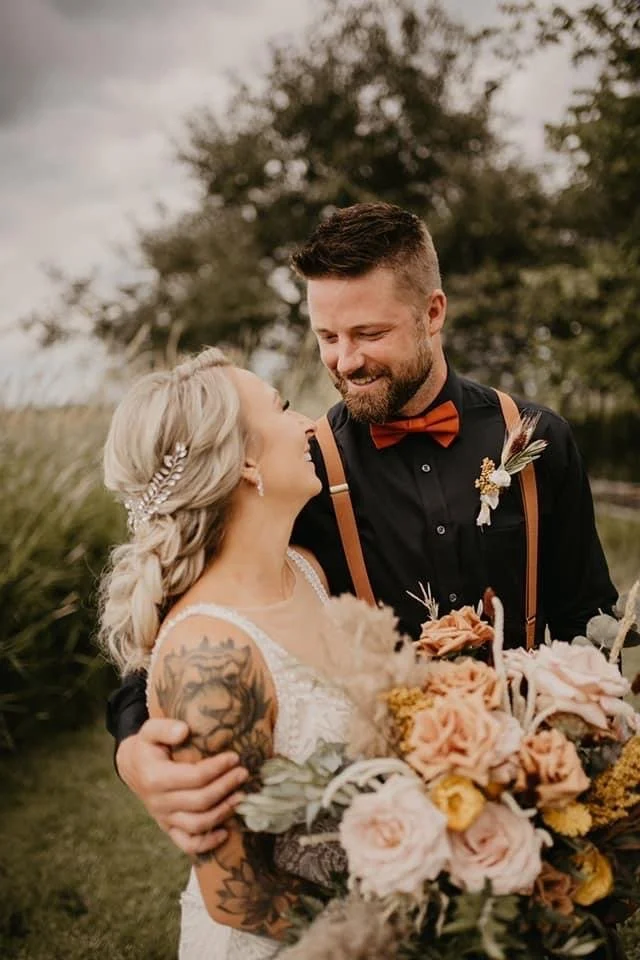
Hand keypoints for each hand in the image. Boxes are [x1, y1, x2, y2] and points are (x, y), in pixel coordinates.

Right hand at [115, 717, 248, 856]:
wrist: (133, 767)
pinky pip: (188, 843)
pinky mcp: (168, 828)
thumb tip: (184, 731)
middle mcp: (159, 803)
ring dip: (223, 811)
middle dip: (226, 787)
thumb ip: (164, 727)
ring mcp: (164, 818)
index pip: (194, 777)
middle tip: (243, 773)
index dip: (217, 768)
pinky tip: (225, 832)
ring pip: (198, 824)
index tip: (235, 757)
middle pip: (200, 801)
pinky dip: (208, 843)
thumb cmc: (147, 746)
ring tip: (241, 796)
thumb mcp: (149, 730)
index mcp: (155, 778)